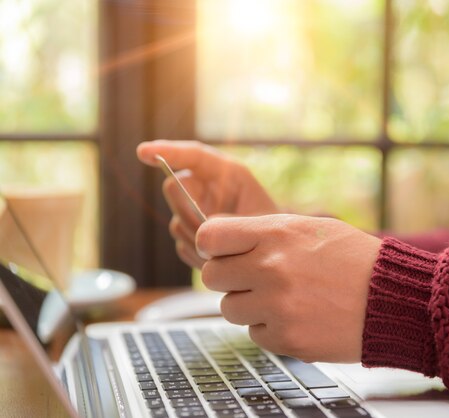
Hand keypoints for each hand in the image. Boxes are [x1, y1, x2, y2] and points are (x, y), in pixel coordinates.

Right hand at [136, 140, 277, 267]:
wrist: (277, 251)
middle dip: (186, 209)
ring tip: (225, 250)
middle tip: (207, 228)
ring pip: (176, 222)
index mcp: (226, 173)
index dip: (167, 151)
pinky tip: (219, 258)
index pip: (192, 156)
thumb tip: (202, 227)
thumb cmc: (275, 228)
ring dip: (196, 239)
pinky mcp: (192, 235)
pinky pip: (182, 245)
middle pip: (175, 189)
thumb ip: (231, 218)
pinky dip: (197, 254)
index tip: (143, 152)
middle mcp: (206, 188)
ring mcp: (195, 211)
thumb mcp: (259, 219)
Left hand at [196, 214, 381, 362]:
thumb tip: (222, 241)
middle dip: (229, 277)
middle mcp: (270, 269)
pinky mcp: (286, 339)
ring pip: (229, 309)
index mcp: (275, 234)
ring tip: (282, 298)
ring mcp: (277, 307)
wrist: (394, 299)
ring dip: (248, 305)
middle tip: (254, 278)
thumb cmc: (355, 259)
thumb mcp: (311, 227)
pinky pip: (255, 334)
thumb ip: (264, 232)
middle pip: (212, 276)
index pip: (209, 237)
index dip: (211, 245)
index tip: (222, 251)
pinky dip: (270, 328)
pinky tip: (298, 317)